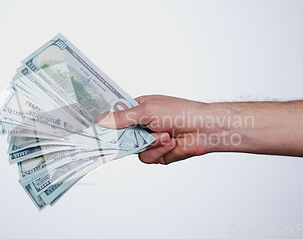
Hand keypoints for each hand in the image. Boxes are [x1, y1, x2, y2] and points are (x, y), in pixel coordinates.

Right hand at [96, 95, 217, 164]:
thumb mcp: (147, 110)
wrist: (205, 129)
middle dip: (129, 138)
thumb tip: (101, 119)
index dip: (108, 123)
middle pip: (123, 137)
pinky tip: (170, 143)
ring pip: (135, 150)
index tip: (97, 128)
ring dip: (150, 144)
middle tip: (131, 136)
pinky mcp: (159, 153)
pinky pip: (148, 158)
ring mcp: (151, 140)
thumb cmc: (180, 112)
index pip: (117, 116)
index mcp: (140, 109)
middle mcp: (144, 125)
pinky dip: (159, 151)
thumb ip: (123, 117)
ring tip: (165, 136)